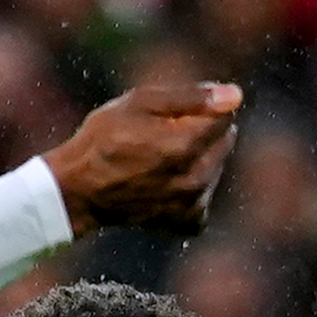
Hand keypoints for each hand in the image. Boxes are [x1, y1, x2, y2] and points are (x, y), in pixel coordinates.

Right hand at [44, 81, 243, 231]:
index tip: (173, 114)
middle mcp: (197, 177)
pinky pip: (206, 196)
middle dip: (201, 133)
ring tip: (158, 160)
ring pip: (216, 167)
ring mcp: (194, 203)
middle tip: (162, 136)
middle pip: (224, 141)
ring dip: (197, 159)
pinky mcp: (189, 221)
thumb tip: (236, 95)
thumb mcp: (139, 103)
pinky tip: (164, 183)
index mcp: (186, 144)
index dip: (201, 108)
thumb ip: (191, 97)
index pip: (224, 116)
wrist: (80, 190)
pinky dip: (191, 188)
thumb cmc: (104, 139)